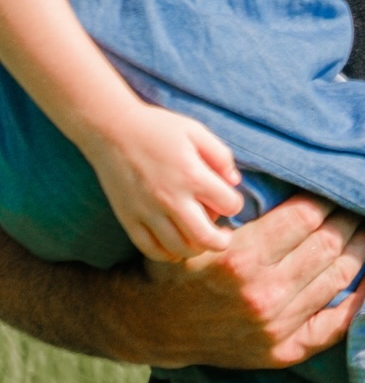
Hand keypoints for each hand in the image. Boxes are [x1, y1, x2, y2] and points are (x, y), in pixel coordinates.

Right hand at [84, 102, 243, 262]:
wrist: (112, 131)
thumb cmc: (158, 128)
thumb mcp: (196, 131)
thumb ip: (220, 155)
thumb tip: (234, 181)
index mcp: (192, 176)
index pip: (229, 205)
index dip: (235, 205)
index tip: (231, 202)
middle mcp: (171, 199)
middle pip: (204, 238)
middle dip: (221, 241)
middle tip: (224, 236)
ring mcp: (147, 212)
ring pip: (178, 248)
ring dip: (195, 249)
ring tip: (200, 239)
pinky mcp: (128, 219)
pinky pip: (150, 249)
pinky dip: (167, 254)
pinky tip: (176, 247)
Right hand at [127, 192, 364, 367]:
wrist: (151, 326)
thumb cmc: (179, 266)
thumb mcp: (197, 229)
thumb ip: (235, 204)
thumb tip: (284, 169)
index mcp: (241, 258)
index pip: (306, 217)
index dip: (331, 197)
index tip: (343, 183)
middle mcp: (262, 295)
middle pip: (327, 244)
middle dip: (353, 216)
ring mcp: (274, 328)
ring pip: (336, 277)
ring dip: (364, 248)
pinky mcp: (281, 353)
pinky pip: (333, 326)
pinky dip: (361, 301)